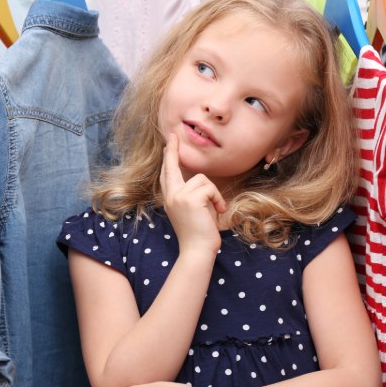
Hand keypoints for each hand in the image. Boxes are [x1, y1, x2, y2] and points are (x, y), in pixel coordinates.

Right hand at [160, 133, 225, 255]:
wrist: (197, 251)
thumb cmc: (200, 234)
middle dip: (173, 150)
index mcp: (171, 199)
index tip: (169, 144)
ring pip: (202, 179)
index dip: (169, 159)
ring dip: (213, 194)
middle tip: (173, 135)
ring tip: (215, 209)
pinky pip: (210, 188)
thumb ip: (192, 195)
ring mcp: (178, 196)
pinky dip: (218, 199)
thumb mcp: (193, 211)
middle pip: (171, 168)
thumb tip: (200, 181)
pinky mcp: (189, 199)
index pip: (167, 174)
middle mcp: (171, 196)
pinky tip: (217, 211)